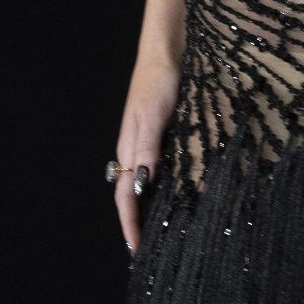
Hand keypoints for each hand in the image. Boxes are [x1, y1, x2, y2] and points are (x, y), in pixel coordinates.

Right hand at [113, 59, 178, 252]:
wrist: (166, 52)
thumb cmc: (158, 82)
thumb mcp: (153, 117)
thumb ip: (147, 150)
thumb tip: (140, 186)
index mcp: (130, 150)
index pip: (126, 198)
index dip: (130, 224)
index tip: (136, 251)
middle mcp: (136, 150)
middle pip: (132, 196)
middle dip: (138, 223)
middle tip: (150, 249)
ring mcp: (148, 141)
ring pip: (145, 184)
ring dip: (150, 207)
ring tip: (163, 230)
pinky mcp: (162, 132)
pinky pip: (159, 168)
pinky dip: (164, 186)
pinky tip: (177, 192)